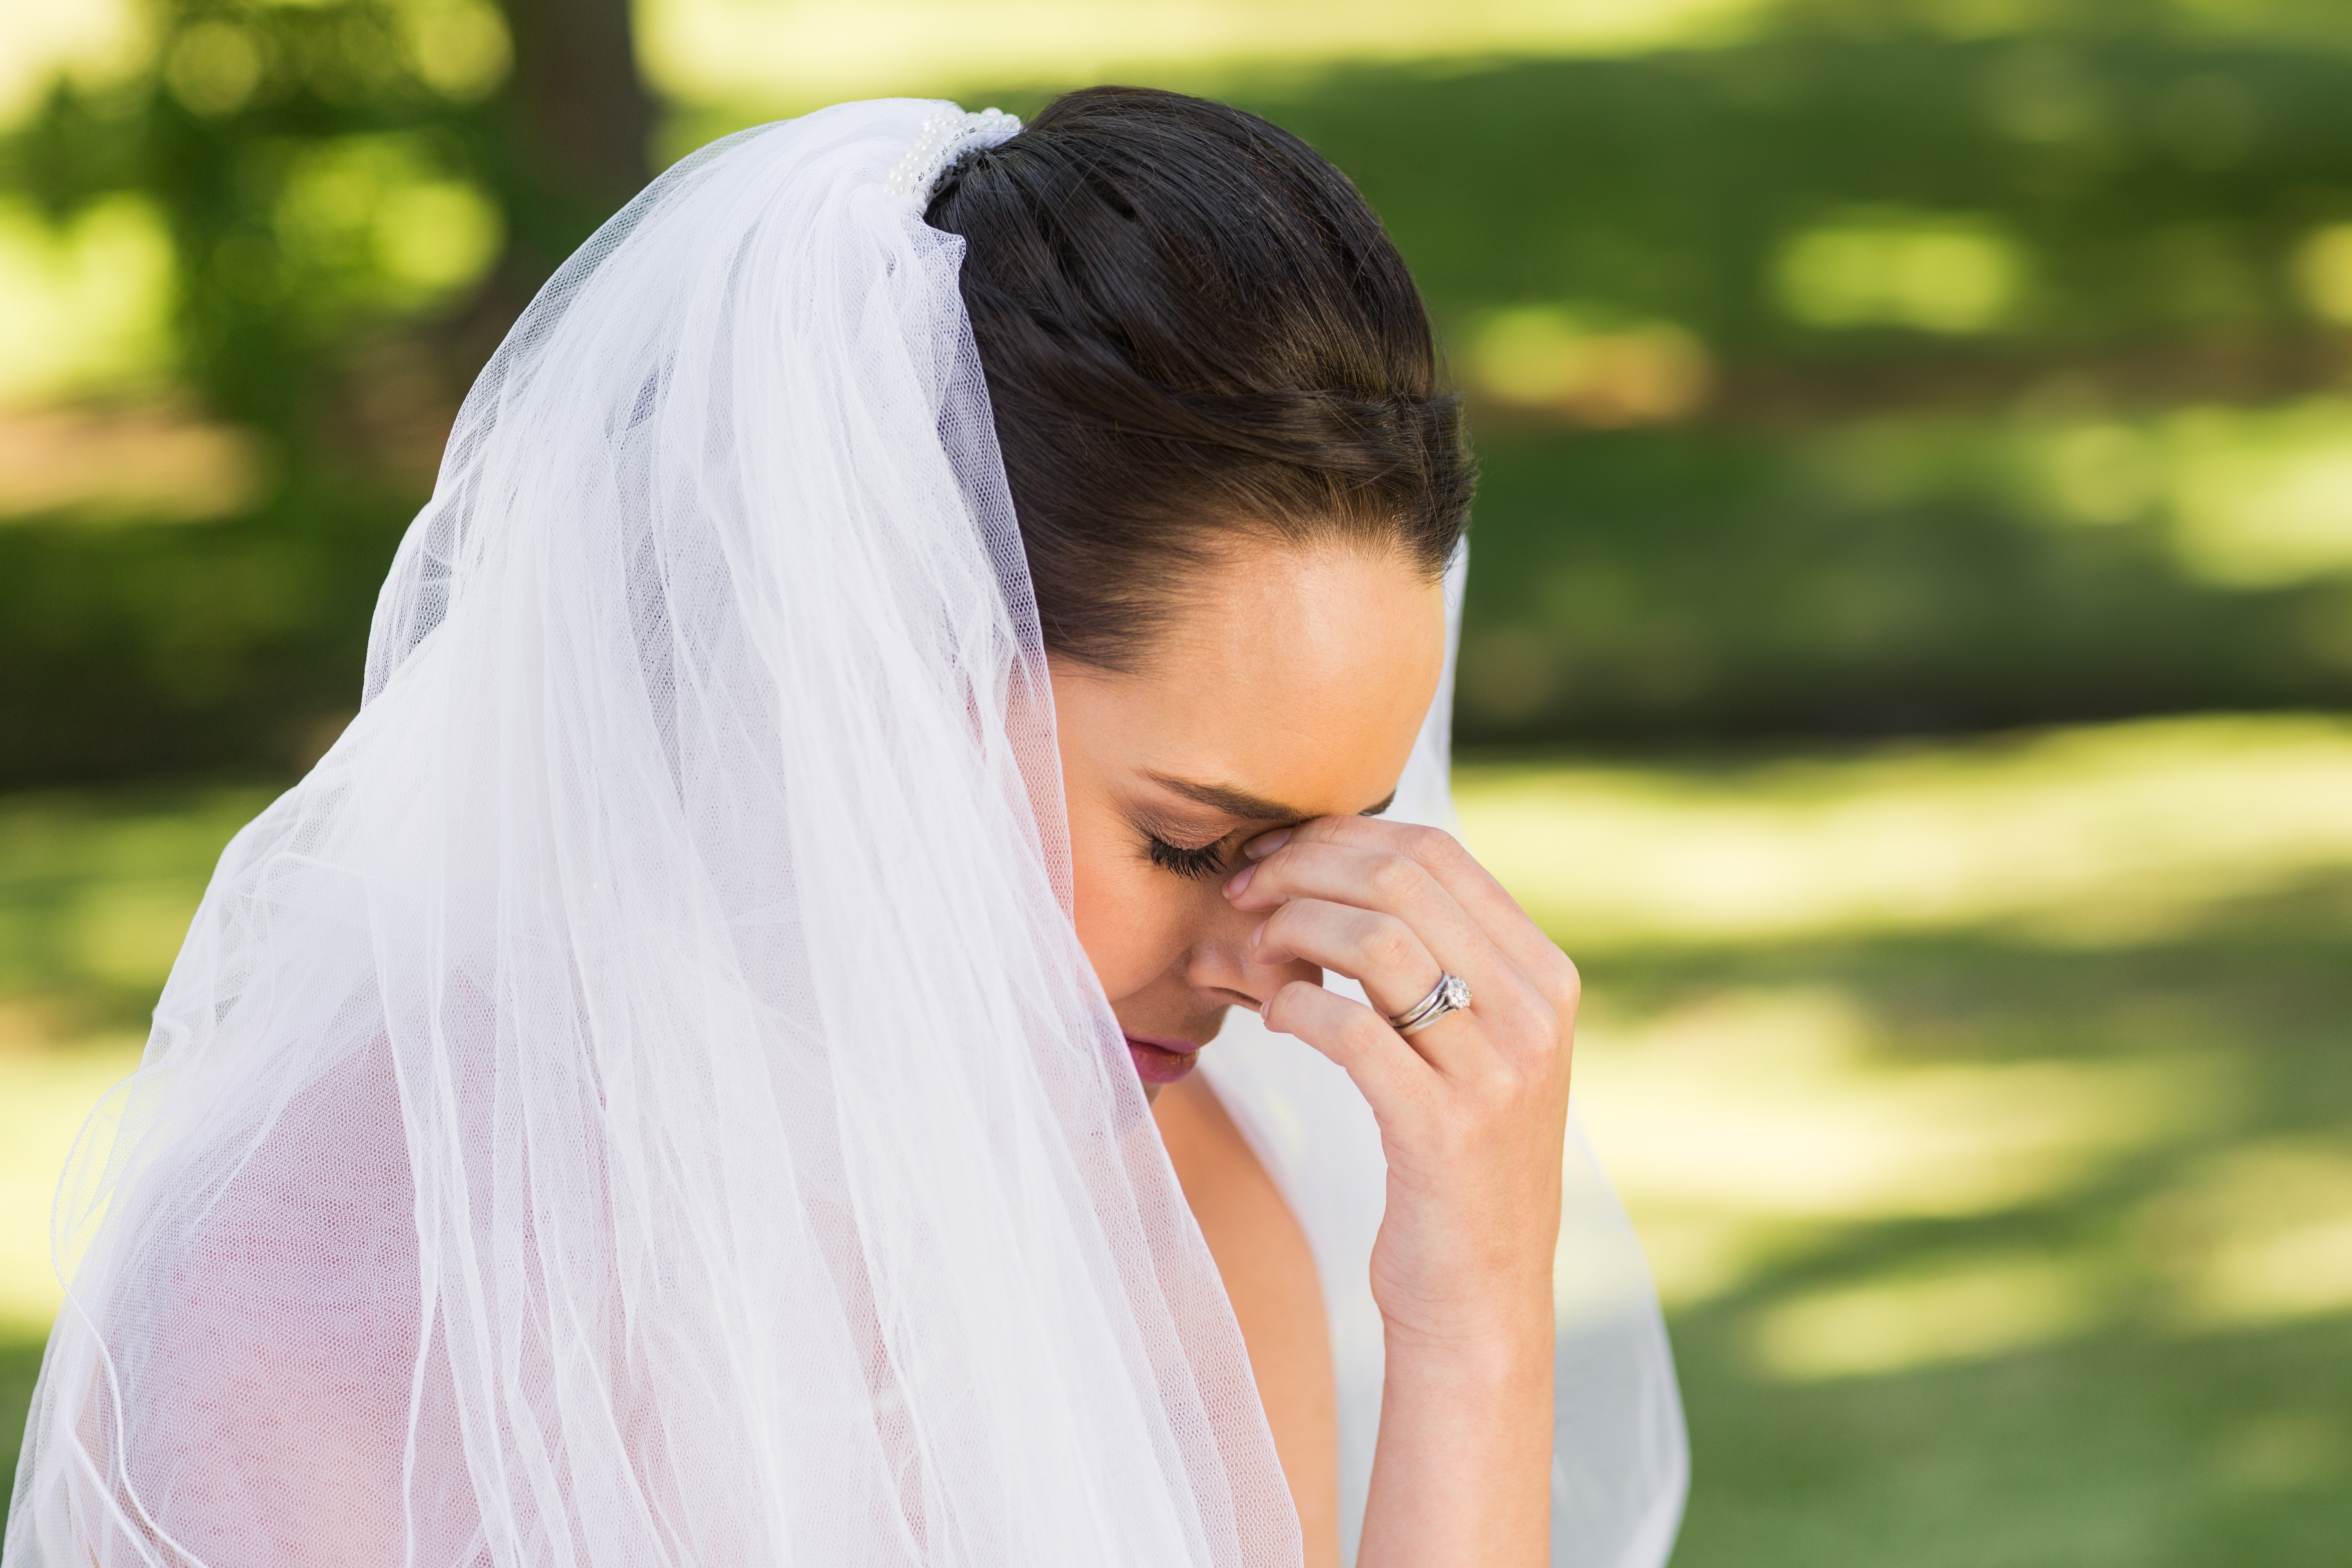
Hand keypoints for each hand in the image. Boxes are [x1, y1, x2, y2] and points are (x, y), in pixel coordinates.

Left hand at [1223, 815, 1575, 1352]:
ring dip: (1292, 928)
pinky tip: (1272, 1018)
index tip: (1275, 853)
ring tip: (1253, 952)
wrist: (1481, 1299)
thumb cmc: (1456, 1165)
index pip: (1439, 853)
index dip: (1342, 836)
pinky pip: (1349, 1029)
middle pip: (1403, 880)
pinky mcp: (1442, 1129)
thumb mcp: (1476, 1048)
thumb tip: (1348, 869)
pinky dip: (1294, 1006)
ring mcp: (1496, 1071)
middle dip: (1304, 868)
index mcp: (1545, 976)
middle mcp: (1534, 1012)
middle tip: (1243, 891)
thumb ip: (1441, 962)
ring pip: (1376, 941)